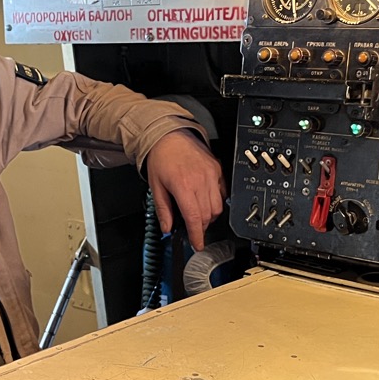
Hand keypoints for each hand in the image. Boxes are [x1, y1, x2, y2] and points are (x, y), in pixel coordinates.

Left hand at [144, 130, 225, 250]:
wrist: (169, 135)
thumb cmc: (161, 157)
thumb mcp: (155, 186)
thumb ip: (163, 210)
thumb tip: (167, 228)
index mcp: (183, 186)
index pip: (195, 218)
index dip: (197, 235)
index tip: (198, 244)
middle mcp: (200, 180)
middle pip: (208, 215)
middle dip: (201, 226)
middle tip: (192, 227)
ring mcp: (211, 174)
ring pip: (218, 206)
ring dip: (209, 215)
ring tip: (198, 213)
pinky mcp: (217, 169)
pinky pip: (223, 192)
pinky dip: (217, 201)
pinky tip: (205, 200)